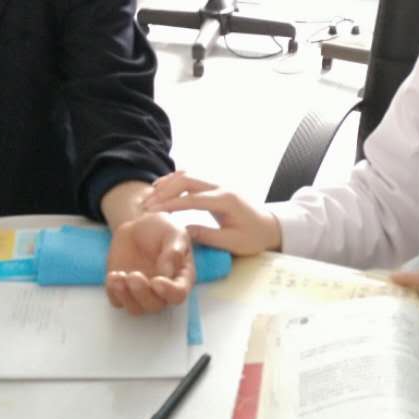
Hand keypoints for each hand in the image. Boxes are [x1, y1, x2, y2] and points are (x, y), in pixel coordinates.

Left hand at [105, 213, 194, 314]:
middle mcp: (163, 291)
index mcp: (180, 278)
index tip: (156, 281)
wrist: (138, 228)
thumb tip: (167, 273)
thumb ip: (174, 252)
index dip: (169, 292)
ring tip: (117, 276)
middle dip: (142, 294)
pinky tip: (113, 276)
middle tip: (133, 275)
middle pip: (155, 306)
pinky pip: (117, 302)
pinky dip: (113, 293)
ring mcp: (142, 293)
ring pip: (136, 309)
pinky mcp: (124, 291)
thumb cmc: (161, 230)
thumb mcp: (174, 233)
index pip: (178, 294)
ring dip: (125, 296)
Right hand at [142, 171, 281, 255]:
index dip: (171, 204)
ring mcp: (219, 184)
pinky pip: (193, 179)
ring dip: (168, 183)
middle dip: (165, 190)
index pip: (192, 198)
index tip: (153, 211)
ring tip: (150, 195)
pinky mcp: (216, 187)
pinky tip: (163, 188)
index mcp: (226, 200)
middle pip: (188, 179)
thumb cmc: (254, 238)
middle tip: (147, 204)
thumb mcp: (232, 243)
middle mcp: (221, 187)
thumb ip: (207, 236)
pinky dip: (176, 181)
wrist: (271, 227)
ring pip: (189, 176)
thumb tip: (182, 231)